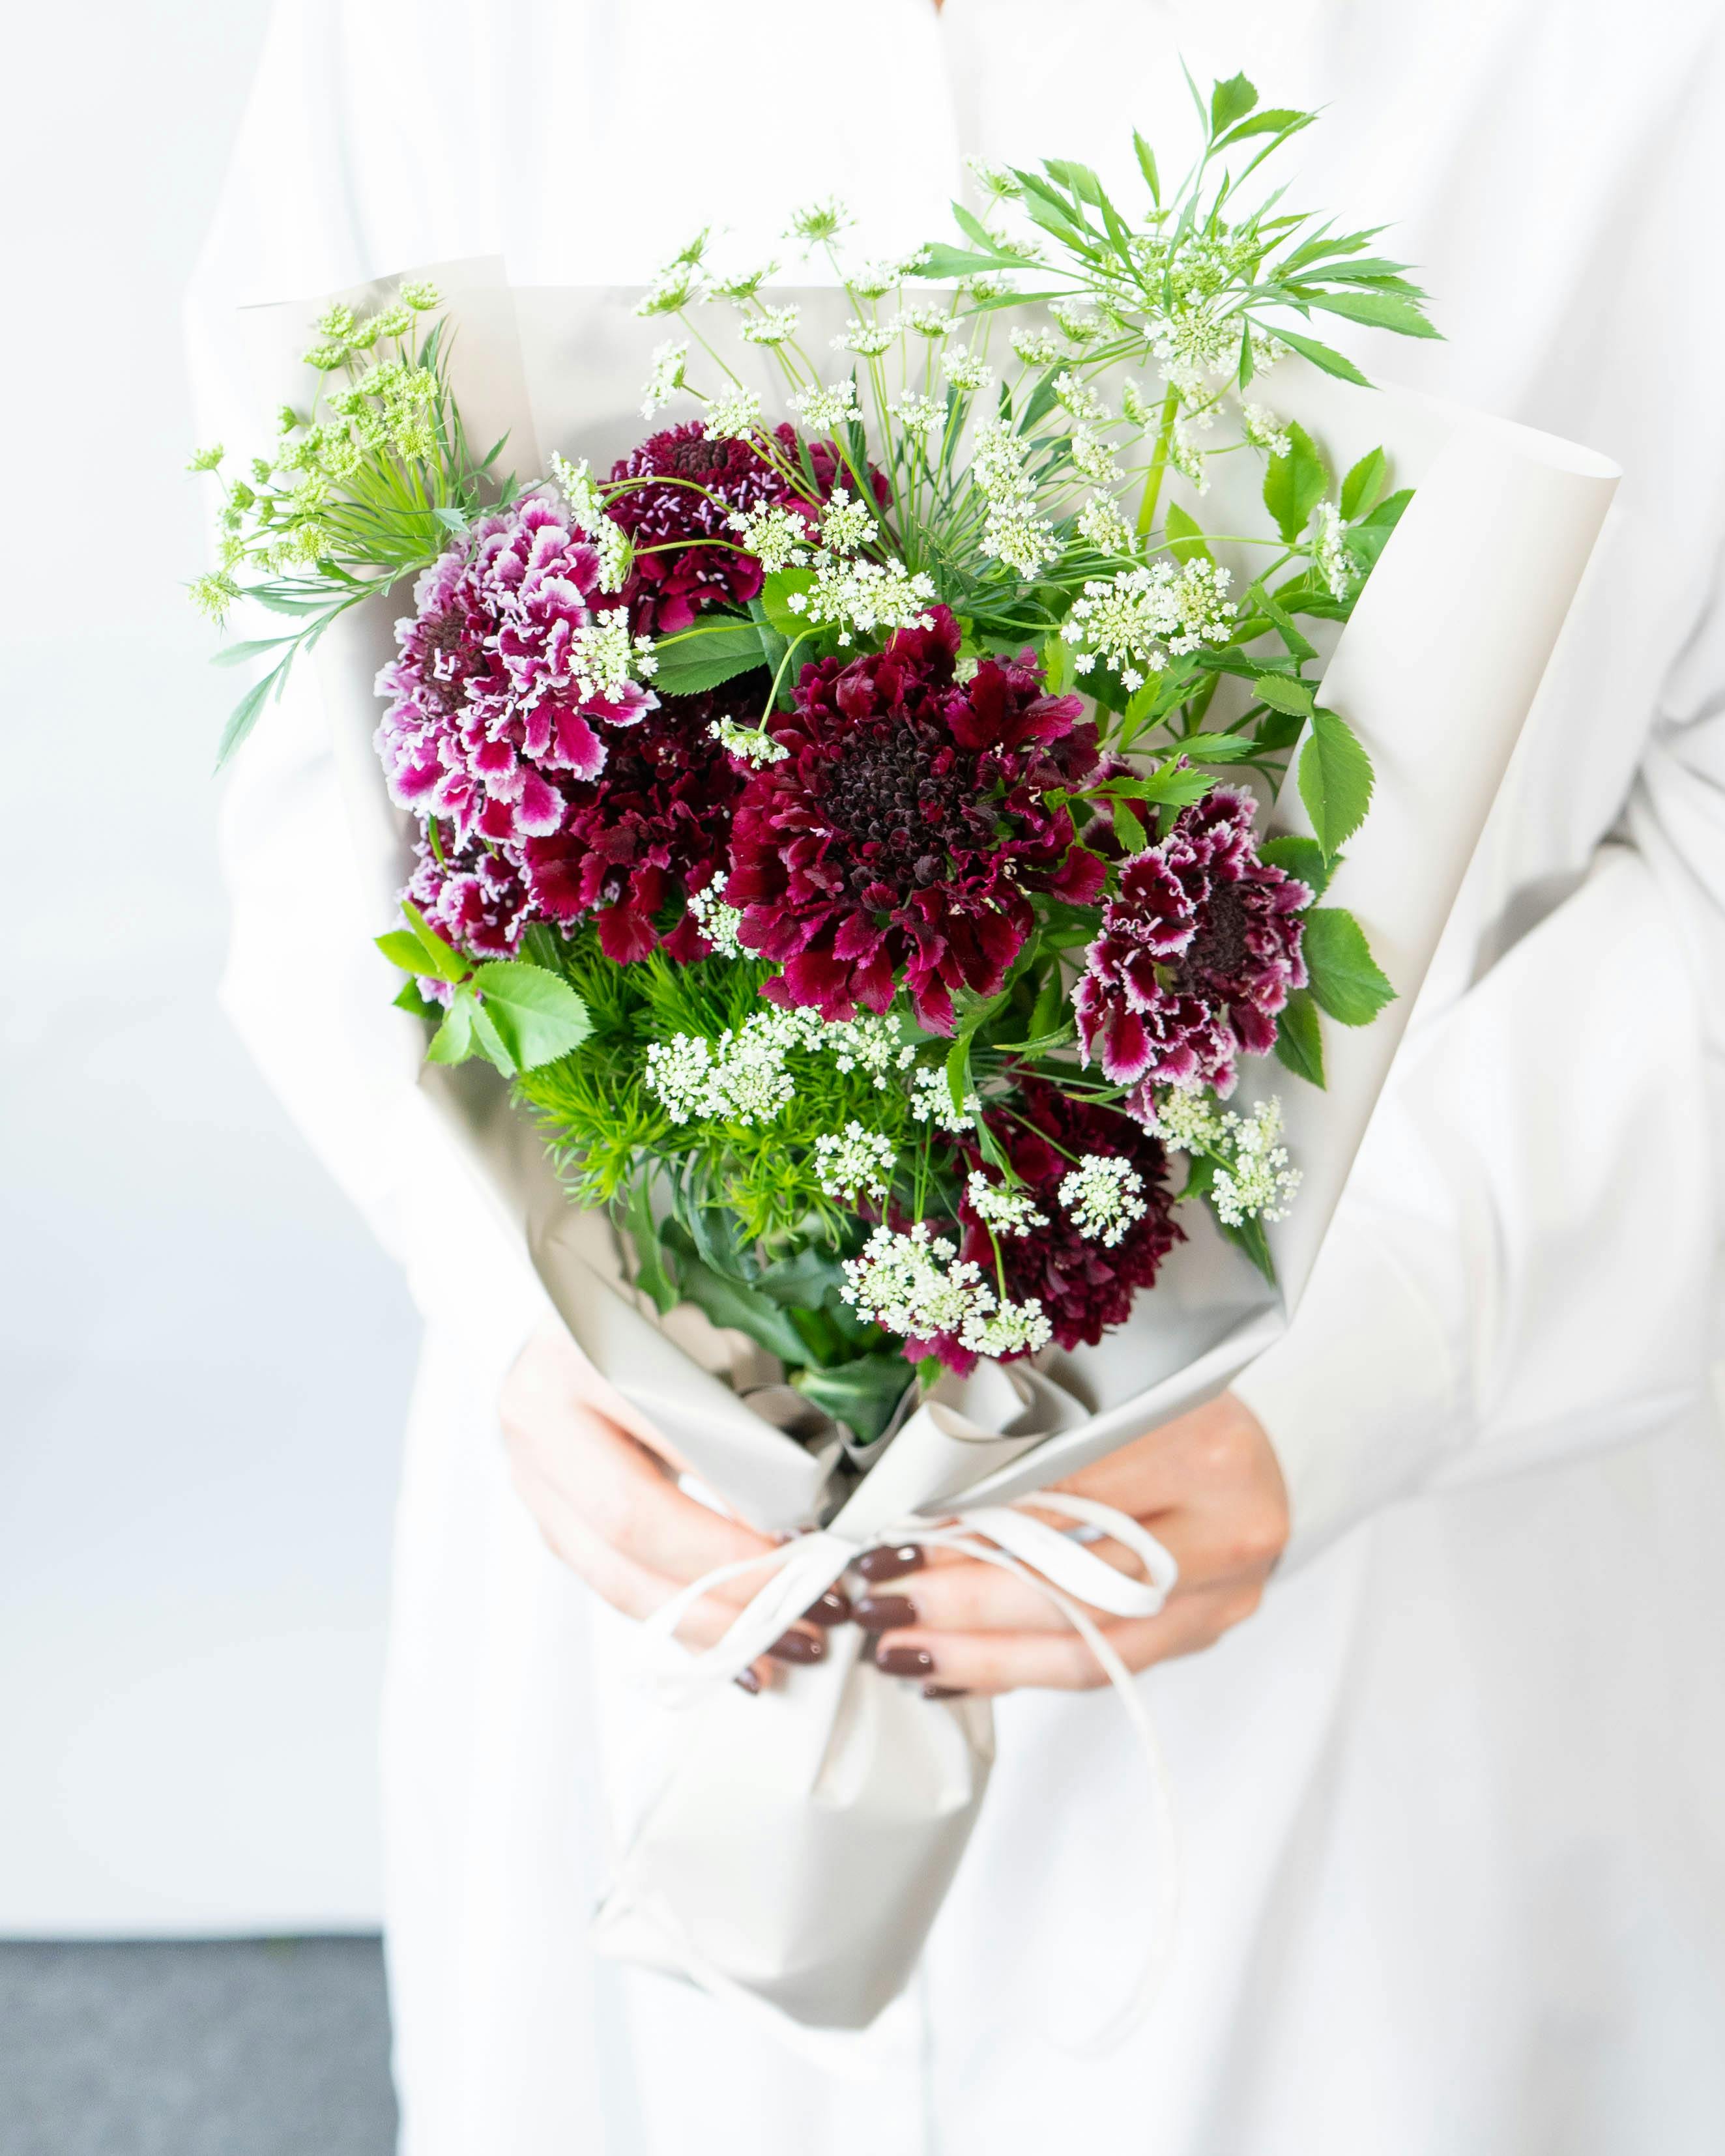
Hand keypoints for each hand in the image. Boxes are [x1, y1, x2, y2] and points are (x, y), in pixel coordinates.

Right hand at [499, 1314, 839, 1687]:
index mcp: (578, 1355)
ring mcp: (532, 1476)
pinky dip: (673, 1617)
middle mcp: (539, 1419)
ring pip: (611, 1574)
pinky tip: (725, 1639)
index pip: (662, 1440)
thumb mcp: (700, 1334)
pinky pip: (610, 1582)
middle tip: (794, 1601)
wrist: (571, 1316)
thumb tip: (804, 1490)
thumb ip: (737, 1401)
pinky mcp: (547, 1517)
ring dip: (699, 1621)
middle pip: (628, 1524)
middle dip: (720, 1577)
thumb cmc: (650, 1319)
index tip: (798, 1534)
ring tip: (770, 1643)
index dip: (729, 1496)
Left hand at [854, 1391, 1287, 1695]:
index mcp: (1203, 1444)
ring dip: (983, 1657)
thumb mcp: (1104, 1389)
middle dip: (963, 1603)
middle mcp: (1228, 1526)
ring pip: (1090, 1647)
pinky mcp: (1205, 1631)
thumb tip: (917, 1495)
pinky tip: (956, 1668)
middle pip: (1077, 1586)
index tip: (895, 1537)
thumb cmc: (1168, 1400)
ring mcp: (1224, 1592)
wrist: (1265, 1441)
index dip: (974, 1524)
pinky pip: (1104, 1667)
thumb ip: (1027, 1432)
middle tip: (880, 1606)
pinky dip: (1021, 1670)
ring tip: (902, 1652)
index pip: (1067, 1496)